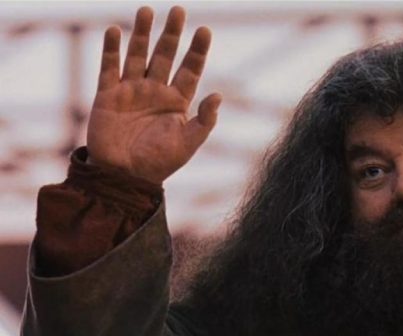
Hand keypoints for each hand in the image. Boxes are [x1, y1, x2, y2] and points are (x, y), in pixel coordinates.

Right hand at [86, 6, 220, 183]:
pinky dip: (111, 50)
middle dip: (172, 34)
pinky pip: (109, 68)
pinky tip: (114, 31)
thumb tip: (218, 95)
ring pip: (138, 55)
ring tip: (147, 10)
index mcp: (177, 102)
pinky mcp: (108, 96)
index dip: (197, 50)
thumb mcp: (188, 143)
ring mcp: (131, 91)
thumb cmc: (160, 163)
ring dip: (142, 33)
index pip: (190, 70)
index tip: (205, 30)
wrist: (124, 177)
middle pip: (165, 55)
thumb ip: (204, 120)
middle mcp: (155, 92)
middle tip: (179, 10)